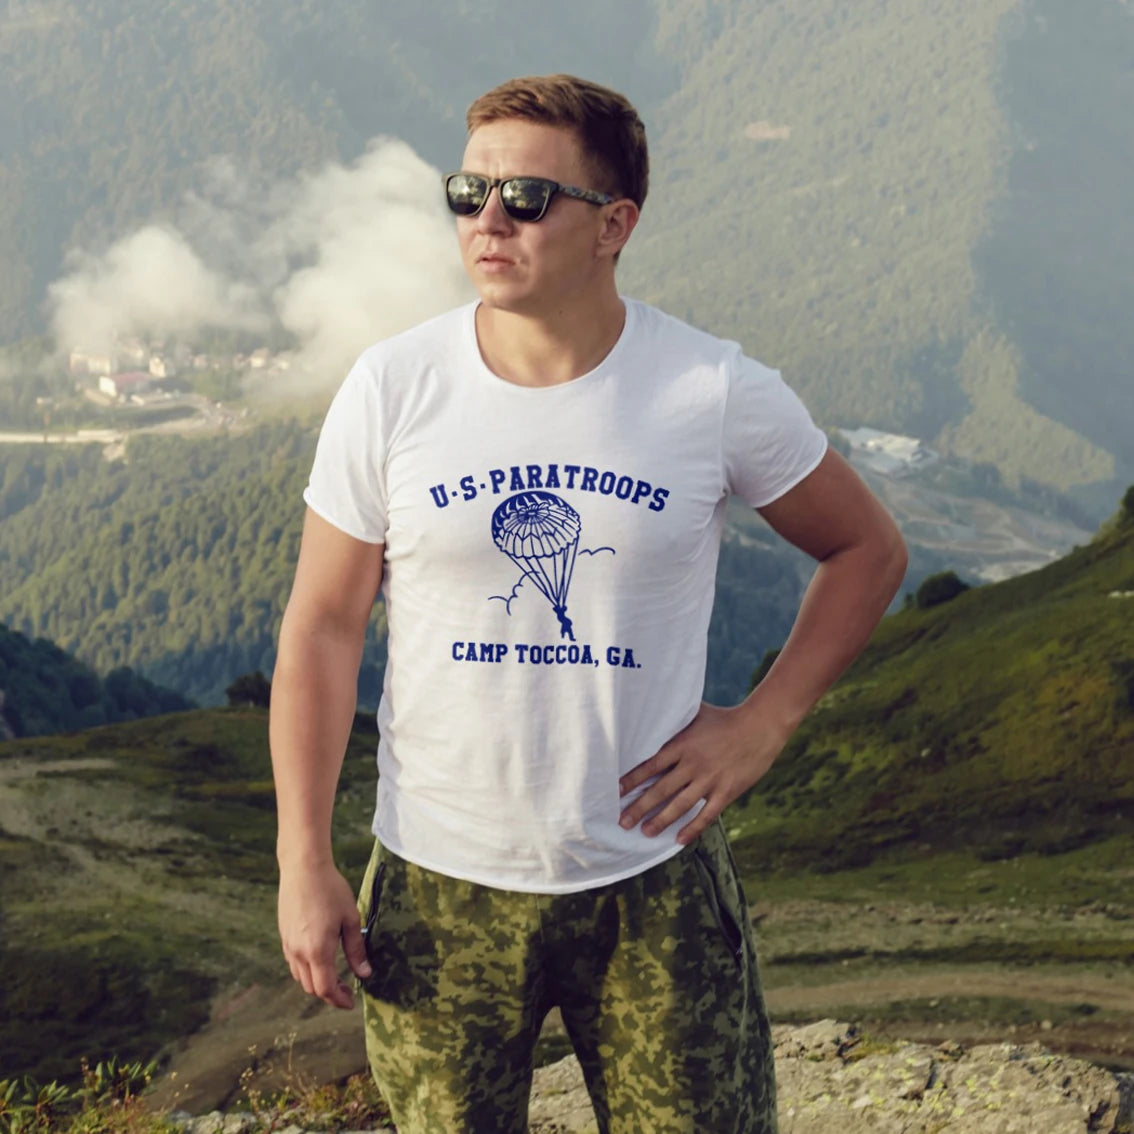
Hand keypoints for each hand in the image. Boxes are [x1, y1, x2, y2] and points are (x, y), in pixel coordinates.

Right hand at [277, 861, 371, 1009]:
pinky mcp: (283, 936)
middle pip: (311, 988)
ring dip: (317, 982)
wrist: (303, 868)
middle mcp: (298, 952)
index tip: (351, 1002)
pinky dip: (306, 970)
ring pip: (300, 977)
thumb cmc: (330, 889)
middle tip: (347, 990)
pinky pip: (293, 963)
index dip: (339, 1000)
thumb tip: (365, 974)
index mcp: (317, 951)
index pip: (326, 989)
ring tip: (335, 976)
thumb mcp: (350, 918)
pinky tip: (319, 959)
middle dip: (329, 994)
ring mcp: (288, 945)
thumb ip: (356, 949)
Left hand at [618, 702, 786, 843]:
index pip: (650, 766)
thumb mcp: (696, 712)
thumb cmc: (725, 717)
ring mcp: (710, 779)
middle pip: (661, 790)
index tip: (615, 792)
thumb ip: (675, 716)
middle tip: (622, 822)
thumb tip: (652, 705)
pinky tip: (678, 839)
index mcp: (682, 745)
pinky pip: (707, 815)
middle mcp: (693, 764)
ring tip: (645, 832)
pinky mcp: (727, 791)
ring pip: (680, 806)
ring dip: (661, 821)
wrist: (760, 726)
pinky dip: (692, 829)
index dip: (632, 780)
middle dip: (640, 807)